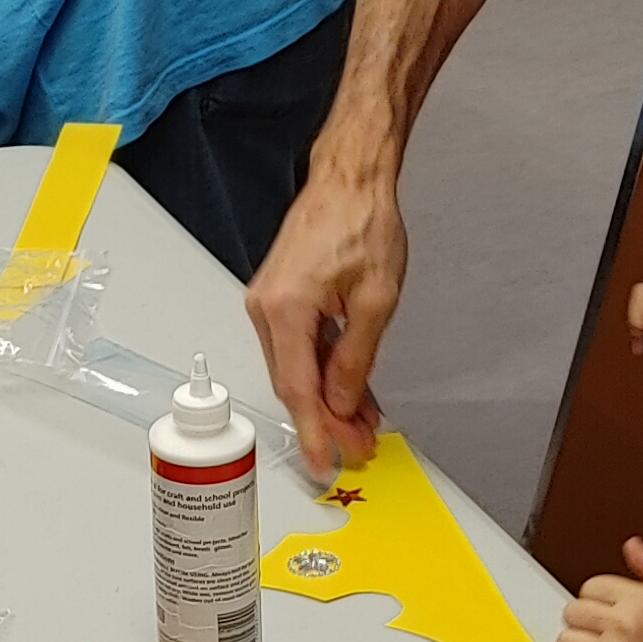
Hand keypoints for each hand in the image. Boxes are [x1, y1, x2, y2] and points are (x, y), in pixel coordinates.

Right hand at [244, 165, 405, 480]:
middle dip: (326, 420)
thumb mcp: (376, 299)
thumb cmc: (360, 221)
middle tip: (357, 446)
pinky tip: (345, 388)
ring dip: (327, 397)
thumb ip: (356, 358)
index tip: (323, 461)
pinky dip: (321, 370)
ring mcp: (268, 303)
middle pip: (293, 384)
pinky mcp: (279, 298)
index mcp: (287, 309)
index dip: (314, 432)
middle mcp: (266, 308)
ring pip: (296, 368)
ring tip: (360, 420)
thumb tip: (342, 400)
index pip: (297, 389)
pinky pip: (297, 347)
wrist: (349, 180)